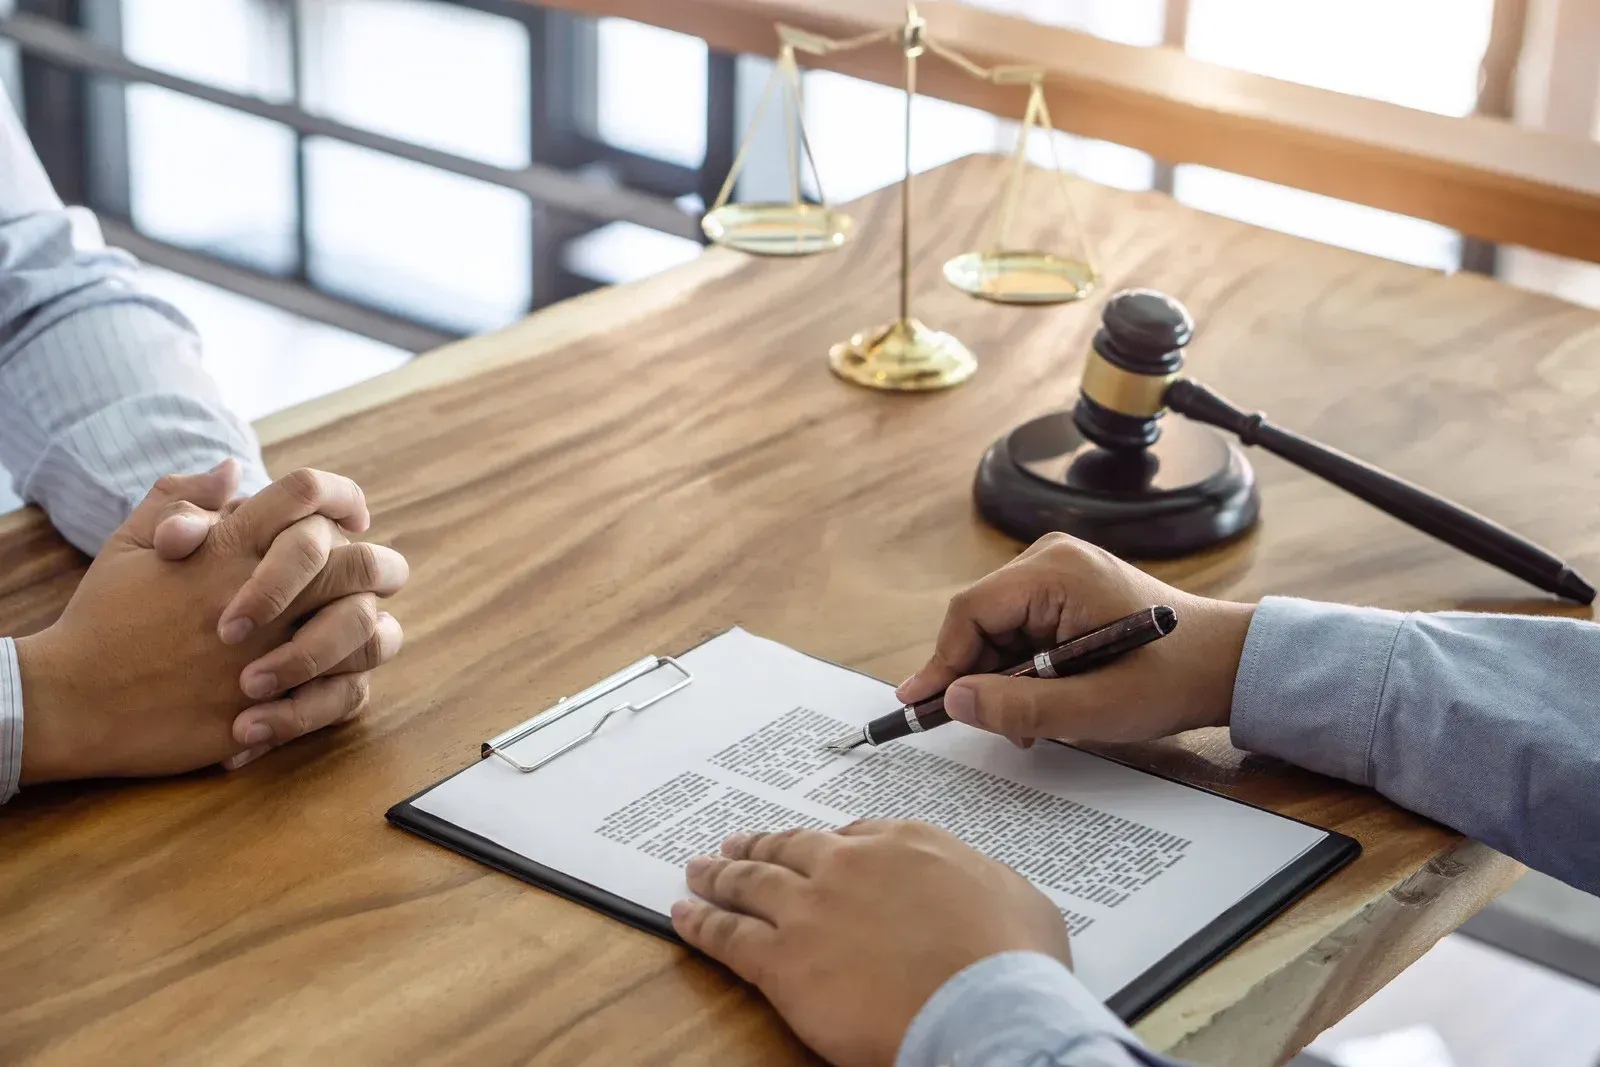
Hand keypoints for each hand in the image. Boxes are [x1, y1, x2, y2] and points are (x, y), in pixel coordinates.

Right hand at [16, 467, 404, 782]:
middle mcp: (261, 595)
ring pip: (368, 630)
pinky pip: (347, 694)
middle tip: (380, 576)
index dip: (342, 495)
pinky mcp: (272, 710)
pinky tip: (332, 682)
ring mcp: (272, 654)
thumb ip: (181, 497)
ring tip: (359, 634)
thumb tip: (234, 468)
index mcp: (229, 547)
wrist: (72, 702)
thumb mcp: (130, 544)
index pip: (306, 493)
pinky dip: (349, 686)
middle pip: (361, 562)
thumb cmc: (103, 619)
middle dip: (383, 566)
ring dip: (373, 629)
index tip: (353, 518)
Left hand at [672, 821, 1069, 1066]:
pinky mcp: (783, 960)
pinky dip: (700, 923)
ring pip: (750, 882)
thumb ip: (982, 882)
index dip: (830, 844)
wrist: (983, 1008)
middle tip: (736, 844)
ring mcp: (810, 908)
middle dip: (761, 844)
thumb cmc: (1011, 963)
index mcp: (907, 844)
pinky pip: (727, 936)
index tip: (818, 847)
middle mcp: (850, 864)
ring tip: (698, 870)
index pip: (856, 833)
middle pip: (791, 847)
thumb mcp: (1019, 899)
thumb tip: (975, 889)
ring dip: (719, 875)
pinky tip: (683, 916)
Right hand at [898, 533, 1253, 746]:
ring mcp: (1058, 572)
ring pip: (996, 629)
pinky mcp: (1065, 591)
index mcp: (1056, 573)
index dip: (943, 662)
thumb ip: (1020, 705)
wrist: (1227, 664)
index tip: (921, 705)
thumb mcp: (1094, 707)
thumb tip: (953, 701)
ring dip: (1002, 679)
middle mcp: (1050, 560)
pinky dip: (1021, 670)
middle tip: (988, 726)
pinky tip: (1042, 703)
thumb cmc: (1172, 679)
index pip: (970, 612)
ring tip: (1028, 724)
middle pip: (979, 621)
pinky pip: (1020, 630)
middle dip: (978, 677)